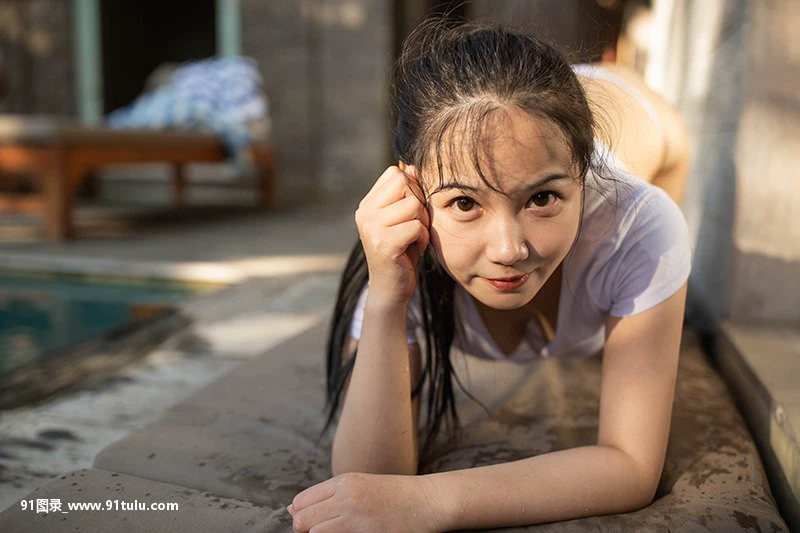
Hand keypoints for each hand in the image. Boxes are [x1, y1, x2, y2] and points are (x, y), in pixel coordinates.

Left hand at [287, 472, 442, 532]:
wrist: (428, 501)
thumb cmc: (396, 495)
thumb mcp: (363, 484)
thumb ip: (332, 495)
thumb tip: (296, 509)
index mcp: (343, 482)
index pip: (301, 502)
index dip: (300, 516)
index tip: (308, 524)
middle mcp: (345, 498)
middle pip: (302, 521)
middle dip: (304, 530)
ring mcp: (354, 518)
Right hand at [355, 165, 429, 307]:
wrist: (390, 289)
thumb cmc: (402, 251)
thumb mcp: (404, 218)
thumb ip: (407, 193)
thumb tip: (411, 165)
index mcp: (367, 204)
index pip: (395, 174)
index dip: (411, 189)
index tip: (409, 212)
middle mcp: (365, 213)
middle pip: (405, 185)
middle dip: (419, 205)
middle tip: (414, 227)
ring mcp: (371, 228)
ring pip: (414, 205)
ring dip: (422, 223)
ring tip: (413, 239)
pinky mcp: (383, 244)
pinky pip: (417, 227)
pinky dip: (422, 239)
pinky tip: (413, 250)